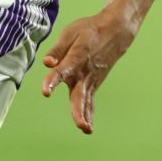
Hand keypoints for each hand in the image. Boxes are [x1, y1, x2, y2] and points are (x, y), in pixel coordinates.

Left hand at [40, 9, 137, 133]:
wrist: (115, 31)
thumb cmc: (89, 31)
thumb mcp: (70, 32)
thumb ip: (58, 49)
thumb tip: (46, 63)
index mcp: (76, 58)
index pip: (62, 71)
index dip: (52, 81)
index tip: (46, 92)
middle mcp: (84, 73)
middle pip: (80, 94)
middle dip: (78, 110)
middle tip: (79, 124)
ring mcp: (91, 80)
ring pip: (86, 101)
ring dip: (85, 115)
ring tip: (85, 129)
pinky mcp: (94, 84)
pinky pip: (90, 101)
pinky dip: (89, 113)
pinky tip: (86, 127)